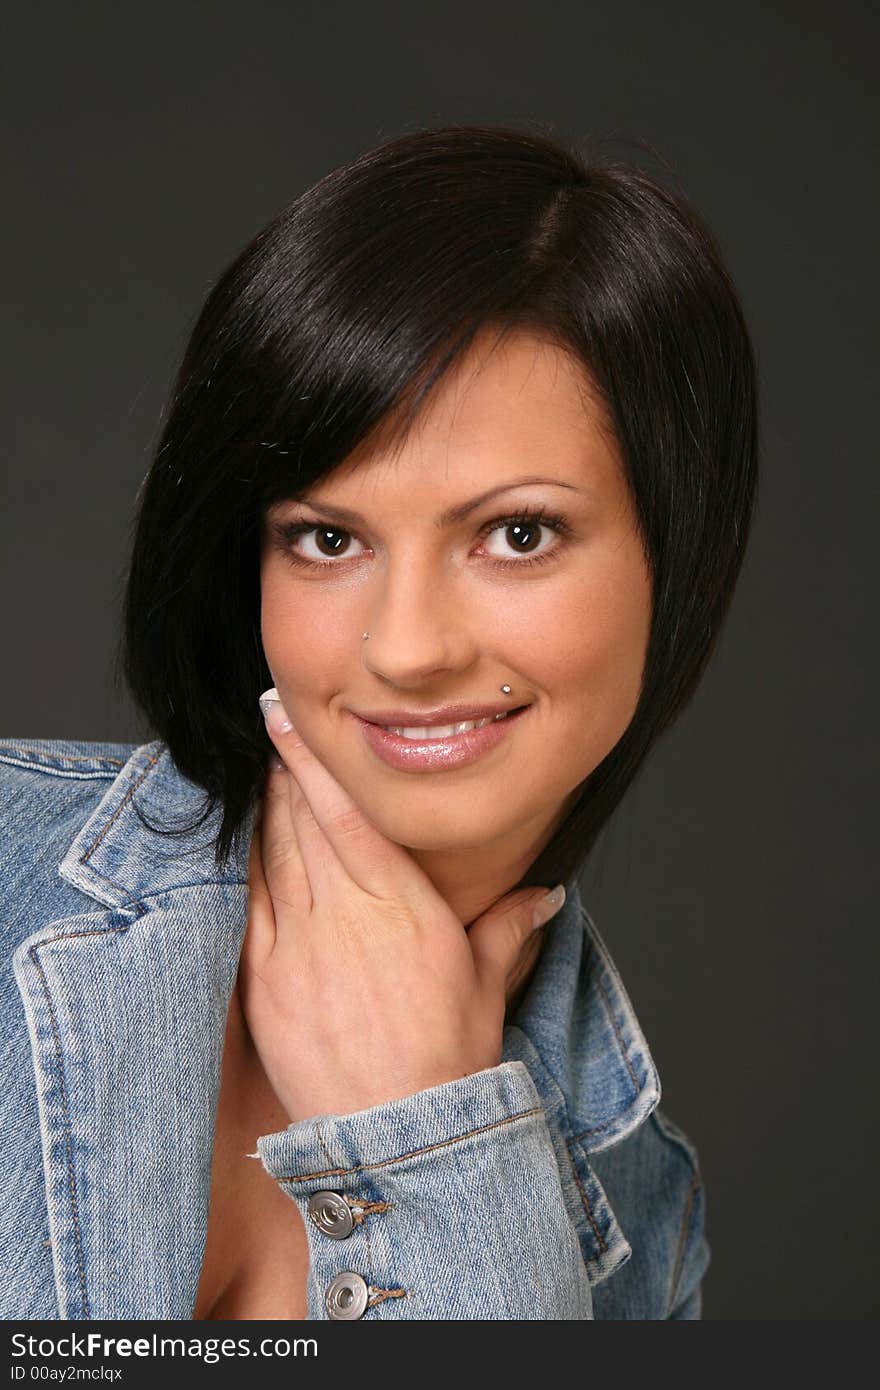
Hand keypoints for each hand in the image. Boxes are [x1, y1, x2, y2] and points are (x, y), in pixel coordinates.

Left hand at [237, 692, 565, 1123]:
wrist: (399, 1135)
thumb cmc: (449, 1058)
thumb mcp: (487, 982)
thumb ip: (508, 925)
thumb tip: (546, 892)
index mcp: (404, 907)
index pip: (352, 818)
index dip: (319, 766)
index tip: (292, 724)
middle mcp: (348, 918)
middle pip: (307, 827)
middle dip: (289, 775)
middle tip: (274, 732)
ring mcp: (300, 949)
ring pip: (276, 859)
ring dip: (267, 812)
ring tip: (261, 774)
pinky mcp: (266, 984)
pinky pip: (249, 909)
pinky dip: (244, 869)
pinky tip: (243, 843)